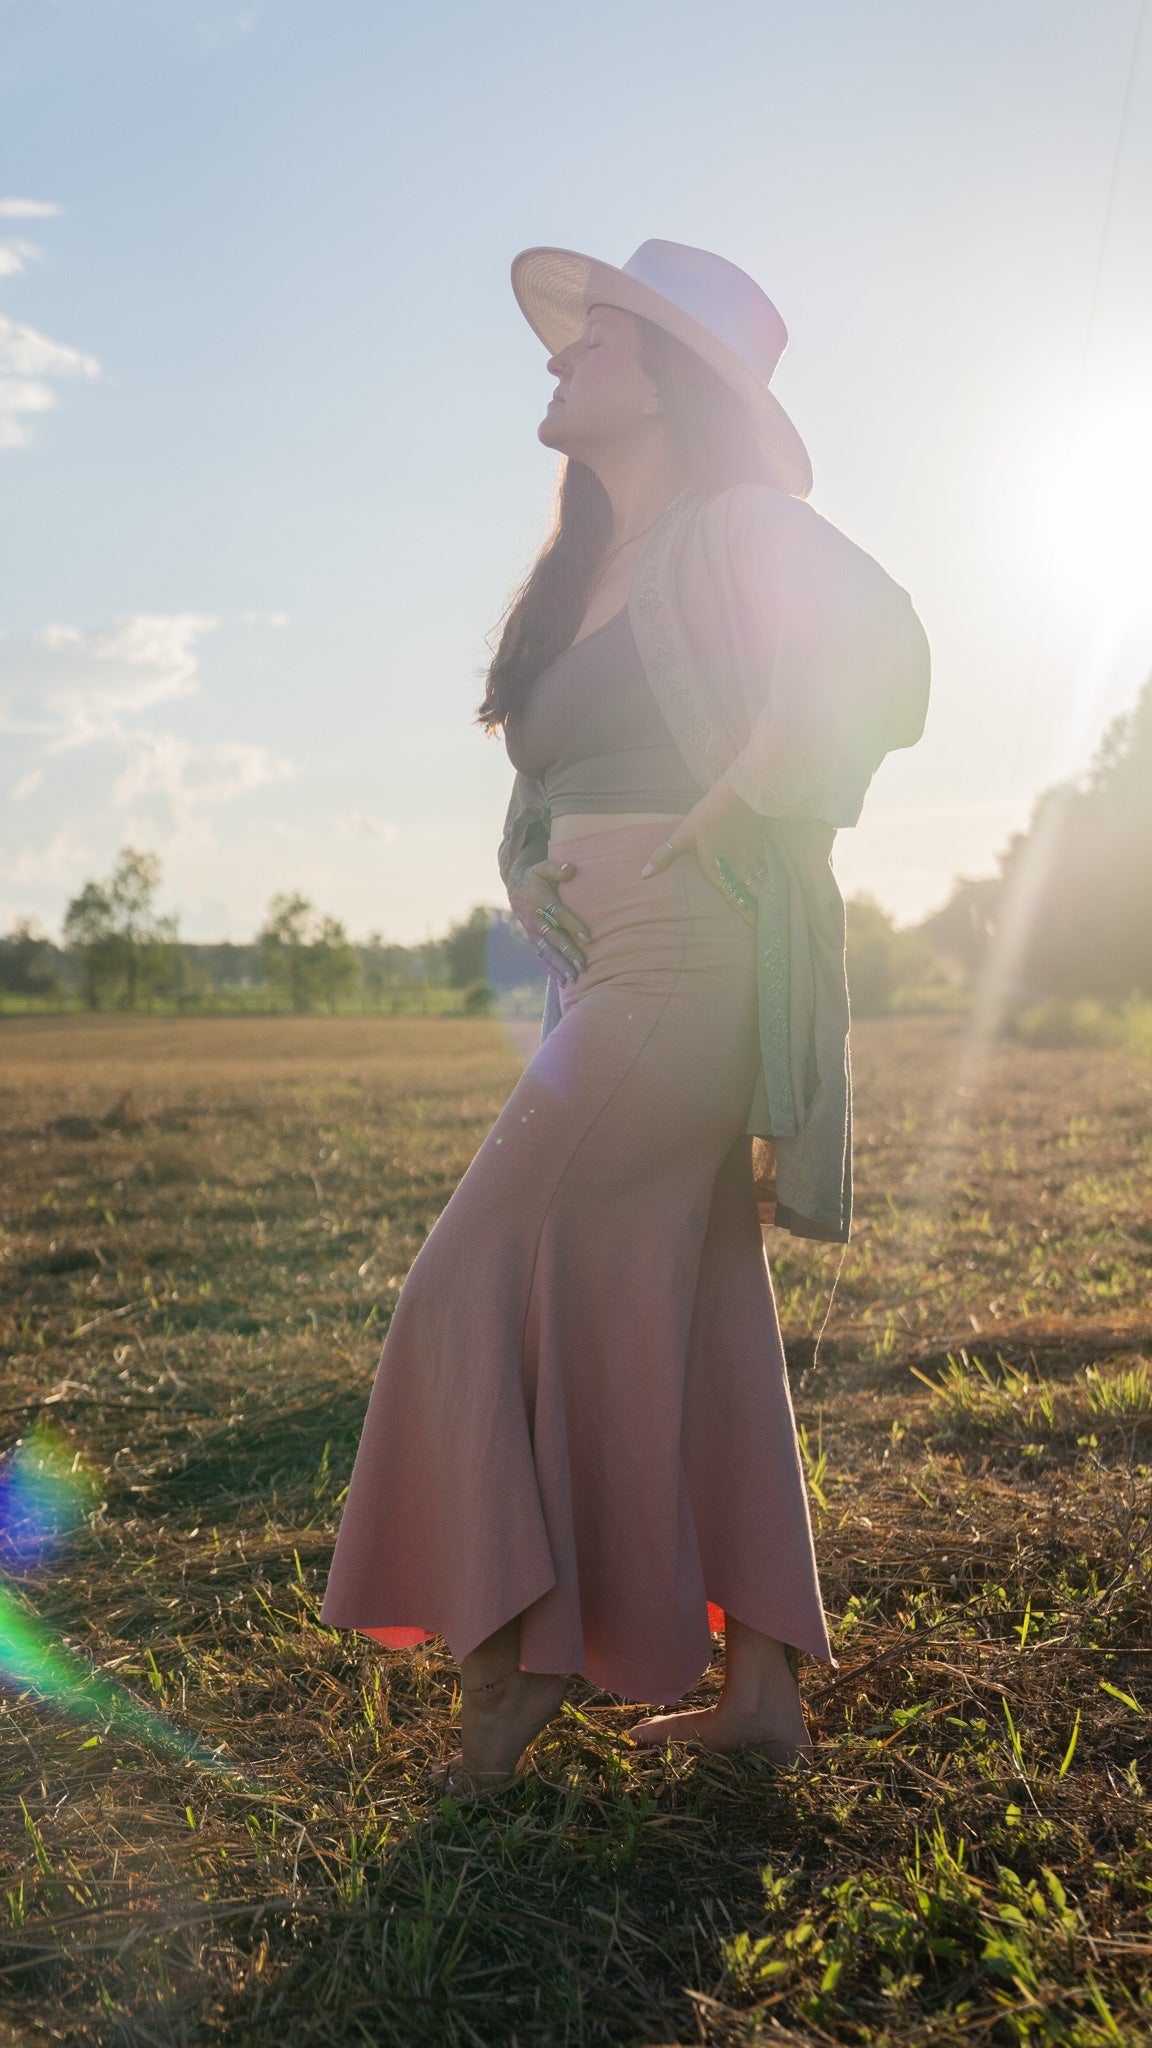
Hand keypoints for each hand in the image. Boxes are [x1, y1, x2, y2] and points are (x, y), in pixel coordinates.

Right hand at [507, 856, 589, 984]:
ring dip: (561, 965)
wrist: (516, 887)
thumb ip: (557, 869)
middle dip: (569, 952)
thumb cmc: (536, 876)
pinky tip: (563, 982)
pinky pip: (543, 956)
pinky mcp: (534, 940)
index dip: (573, 925)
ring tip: (574, 978)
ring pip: (549, 951)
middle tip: (583, 965)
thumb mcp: (543, 867)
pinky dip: (553, 969)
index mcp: (540, 901)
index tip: (588, 937)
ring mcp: (534, 932)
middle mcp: (536, 920)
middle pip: (555, 938)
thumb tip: (570, 869)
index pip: (559, 915)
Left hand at [639, 779, 765, 925]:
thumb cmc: (708, 814)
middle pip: (749, 891)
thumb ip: (664, 854)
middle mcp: (735, 865)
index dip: (742, 911)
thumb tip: (644, 874)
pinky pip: (765, 864)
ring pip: (759, 879)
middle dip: (758, 907)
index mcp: (715, 866)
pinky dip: (769, 874)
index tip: (752, 925)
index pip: (730, 894)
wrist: (739, 794)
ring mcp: (749, 854)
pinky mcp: (758, 842)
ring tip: (771, 908)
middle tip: (764, 922)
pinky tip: (773, 880)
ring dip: (765, 894)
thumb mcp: (683, 834)